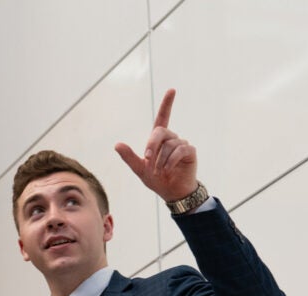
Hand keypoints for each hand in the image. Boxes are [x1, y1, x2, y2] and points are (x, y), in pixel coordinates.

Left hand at [115, 88, 197, 202]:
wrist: (172, 193)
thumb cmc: (158, 180)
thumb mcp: (140, 169)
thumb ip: (129, 157)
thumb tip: (117, 144)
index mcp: (159, 140)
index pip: (163, 117)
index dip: (167, 104)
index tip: (172, 90)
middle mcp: (171, 139)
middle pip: (160, 131)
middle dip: (151, 145)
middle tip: (147, 159)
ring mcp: (182, 145)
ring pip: (169, 144)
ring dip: (161, 160)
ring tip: (160, 171)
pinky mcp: (190, 152)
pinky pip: (179, 150)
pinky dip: (171, 160)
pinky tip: (168, 170)